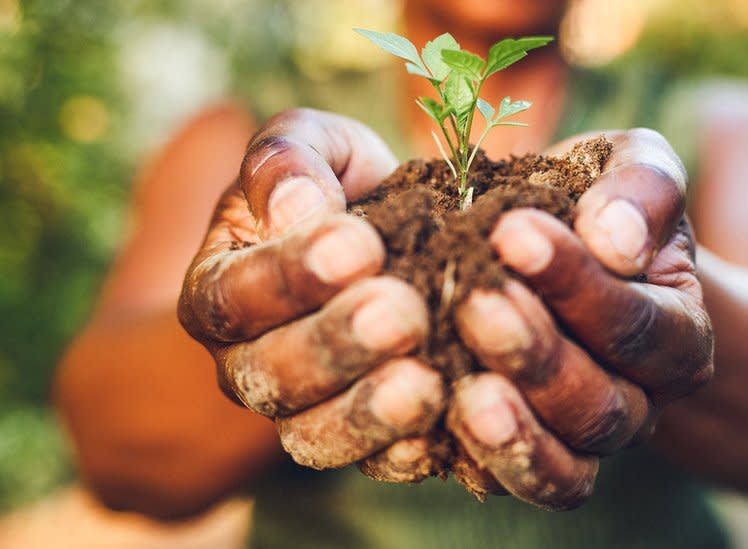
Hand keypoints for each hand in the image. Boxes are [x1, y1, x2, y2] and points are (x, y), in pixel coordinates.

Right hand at [177, 109, 445, 469]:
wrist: (384, 237)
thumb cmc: (338, 186)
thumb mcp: (313, 146)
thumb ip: (288, 159)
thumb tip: (296, 206)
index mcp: (218, 288)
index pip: (236, 290)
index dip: (292, 273)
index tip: (359, 246)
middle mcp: (245, 362)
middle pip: (271, 372)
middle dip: (338, 344)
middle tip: (402, 314)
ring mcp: (298, 411)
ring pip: (313, 433)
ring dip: (368, 413)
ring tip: (425, 384)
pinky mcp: (356, 440)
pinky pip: (372, 463)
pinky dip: (406, 451)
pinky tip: (447, 422)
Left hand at [447, 129, 714, 509]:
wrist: (564, 252)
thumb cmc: (598, 204)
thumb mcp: (632, 169)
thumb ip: (643, 190)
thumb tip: (618, 241)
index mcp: (678, 336)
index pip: (640, 323)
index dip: (579, 284)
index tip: (513, 232)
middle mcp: (639, 401)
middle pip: (601, 404)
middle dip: (536, 354)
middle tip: (474, 301)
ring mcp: (580, 439)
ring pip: (564, 461)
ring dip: (510, 428)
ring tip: (459, 388)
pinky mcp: (522, 458)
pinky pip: (507, 484)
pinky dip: (470, 462)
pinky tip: (424, 420)